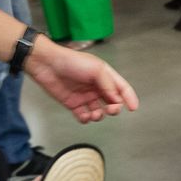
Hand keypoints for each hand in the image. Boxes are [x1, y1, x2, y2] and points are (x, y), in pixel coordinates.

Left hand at [24, 37, 138, 121]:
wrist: (47, 65)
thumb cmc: (71, 61)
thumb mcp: (96, 69)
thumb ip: (109, 84)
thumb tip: (117, 99)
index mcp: (104, 75)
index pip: (122, 88)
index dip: (129, 98)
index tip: (133, 107)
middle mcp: (96, 86)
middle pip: (112, 102)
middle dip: (114, 108)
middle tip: (111, 110)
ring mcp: (85, 96)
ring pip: (99, 112)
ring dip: (100, 116)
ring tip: (95, 114)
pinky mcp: (73, 104)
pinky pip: (84, 116)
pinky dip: (86, 119)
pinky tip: (85, 116)